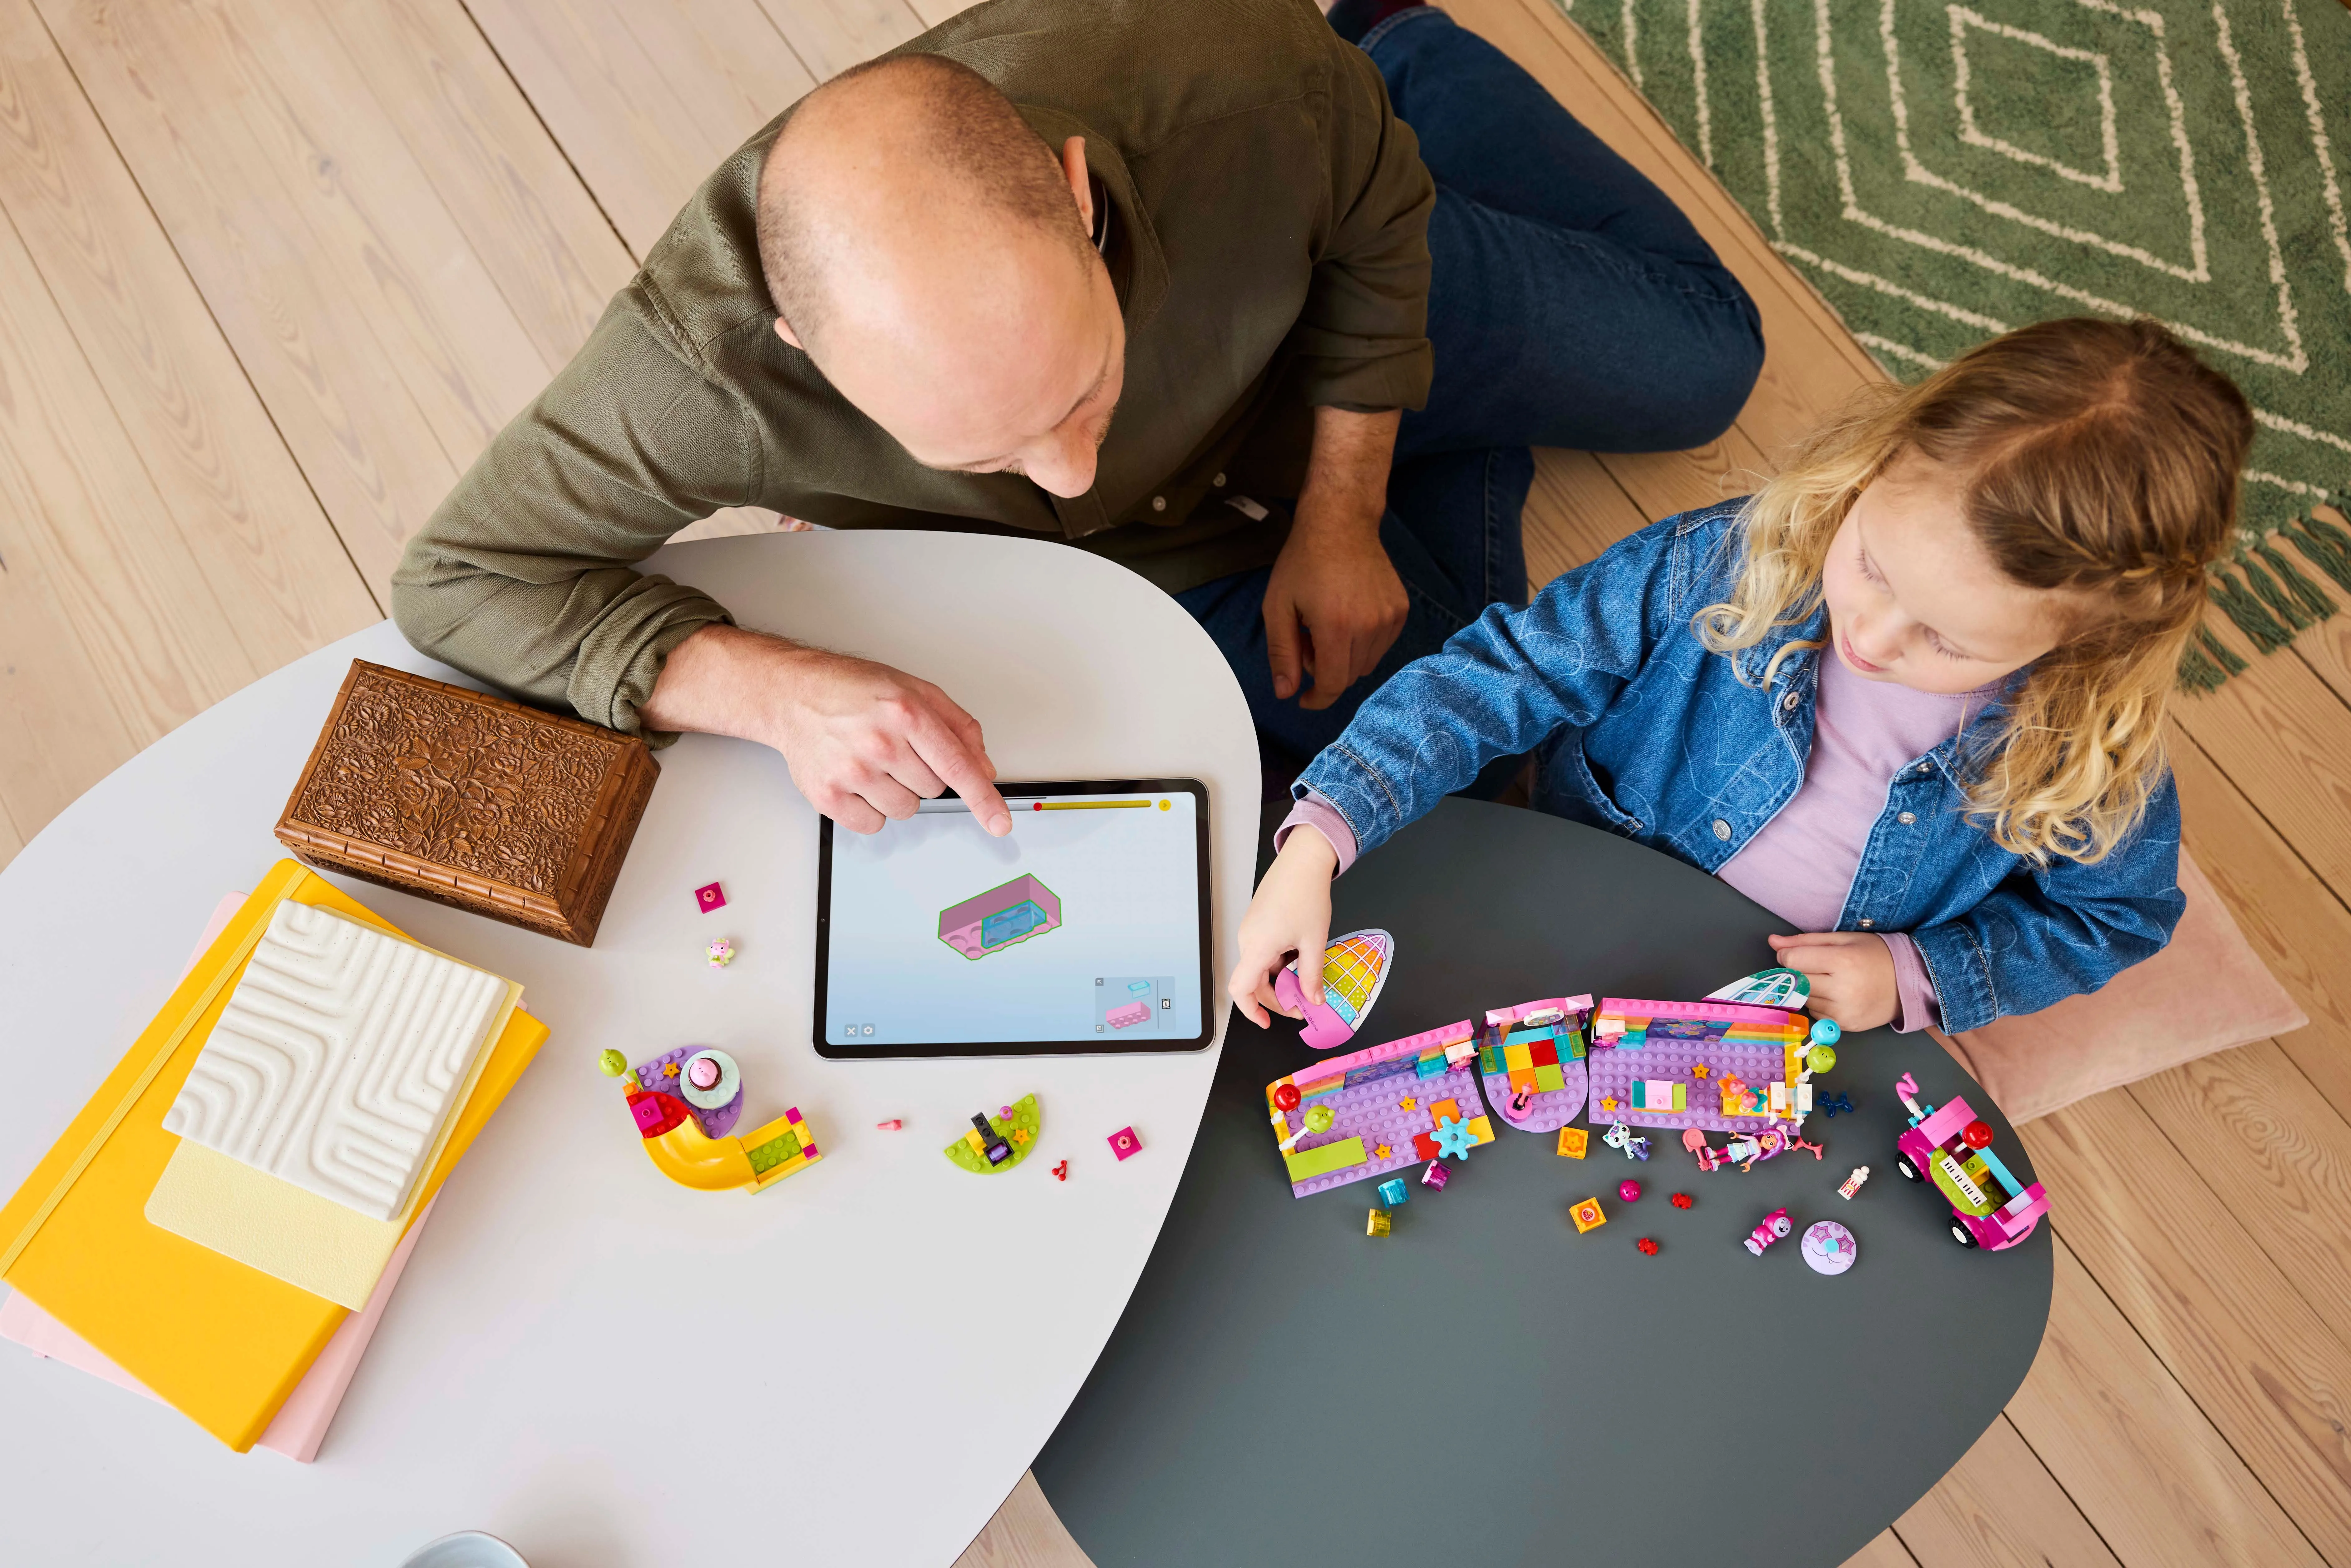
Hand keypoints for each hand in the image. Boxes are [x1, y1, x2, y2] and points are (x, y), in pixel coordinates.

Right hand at [640, 623, 1010, 835]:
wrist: (793, 694)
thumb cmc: (854, 689)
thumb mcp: (915, 690)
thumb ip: (957, 727)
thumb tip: (983, 767)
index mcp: (907, 713)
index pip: (957, 766)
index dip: (983, 799)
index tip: (999, 823)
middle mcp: (880, 742)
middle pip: (932, 789)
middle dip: (921, 773)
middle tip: (894, 748)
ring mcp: (852, 771)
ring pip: (905, 809)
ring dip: (896, 792)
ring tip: (872, 761)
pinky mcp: (828, 795)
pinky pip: (872, 823)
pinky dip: (869, 808)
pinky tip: (856, 779)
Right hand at [1228, 827, 1339, 1027]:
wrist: (1304, 859)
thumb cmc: (1306, 893)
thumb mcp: (1314, 941)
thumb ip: (1312, 975)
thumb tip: (1314, 999)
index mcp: (1257, 946)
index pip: (1240, 989)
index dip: (1252, 1011)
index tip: (1268, 1022)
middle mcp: (1247, 939)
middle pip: (1253, 981)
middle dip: (1277, 997)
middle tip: (1302, 1004)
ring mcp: (1251, 929)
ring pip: (1260, 966)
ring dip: (1281, 978)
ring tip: (1307, 976)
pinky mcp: (1257, 922)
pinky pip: (1264, 950)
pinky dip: (1280, 961)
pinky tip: (1301, 955)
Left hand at [1263, 407, 1406, 709]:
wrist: (1341, 522)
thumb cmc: (1303, 562)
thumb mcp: (1277, 606)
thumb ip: (1282, 653)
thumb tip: (1286, 693)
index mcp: (1337, 626)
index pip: (1333, 684)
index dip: (1316, 699)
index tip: (1304, 699)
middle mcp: (1369, 625)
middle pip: (1348, 676)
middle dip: (1325, 671)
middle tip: (1307, 642)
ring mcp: (1390, 617)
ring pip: (1366, 664)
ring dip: (1344, 658)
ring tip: (1326, 627)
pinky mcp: (1400, 610)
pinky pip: (1381, 646)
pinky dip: (1362, 644)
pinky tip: (1347, 617)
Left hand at [1767, 931, 1898, 1031]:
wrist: (1909, 982)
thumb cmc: (1875, 955)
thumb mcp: (1843, 939)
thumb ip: (1805, 941)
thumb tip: (1773, 942)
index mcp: (1842, 961)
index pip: (1793, 961)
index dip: (1788, 956)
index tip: (1795, 954)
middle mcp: (1842, 989)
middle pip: (1797, 982)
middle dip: (1799, 973)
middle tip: (1817, 967)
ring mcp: (1844, 1011)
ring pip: (1805, 1000)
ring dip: (1810, 990)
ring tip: (1832, 981)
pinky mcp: (1846, 1026)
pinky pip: (1817, 1014)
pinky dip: (1821, 1004)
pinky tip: (1838, 995)